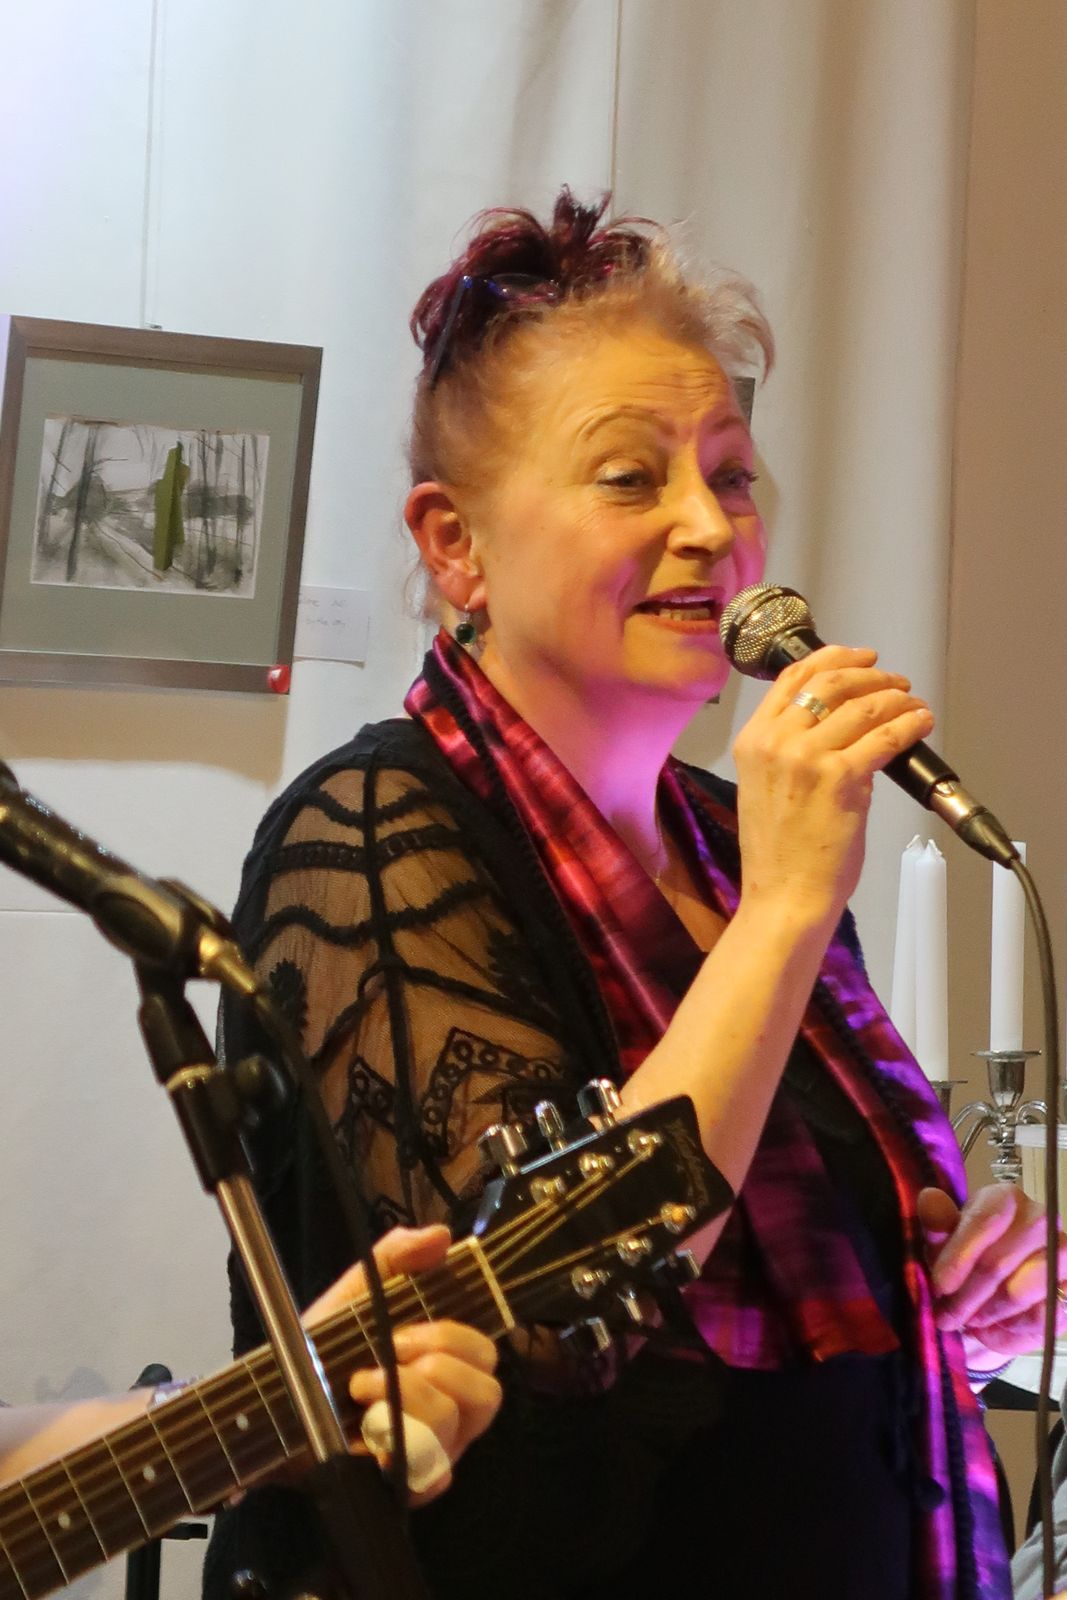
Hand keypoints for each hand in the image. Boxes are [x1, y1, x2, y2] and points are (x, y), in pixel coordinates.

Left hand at [307, 1225, 501, 1502]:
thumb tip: (441, 1236)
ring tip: (361, 1390)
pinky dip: (396, 1444)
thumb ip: (395, 1257)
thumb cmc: (319, 1350)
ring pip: (456, 1423)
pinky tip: (365, 1433)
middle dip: (435, 1364)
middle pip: (487, 1392)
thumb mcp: (355, 1294)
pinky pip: (430, 1470)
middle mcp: (450, 1411)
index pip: (486, 1354)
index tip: (402, 1331)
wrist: (273, 1402)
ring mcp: (433, 1452)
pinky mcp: (410, 1486)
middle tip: (385, 1357)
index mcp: (445, 1366)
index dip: (454, 1338)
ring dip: (406, 1397)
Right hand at [732, 645, 933, 925]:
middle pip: (831, 681)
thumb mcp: (766, 787)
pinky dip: (909, 724)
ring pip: (864, 705)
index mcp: (752, 741)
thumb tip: (840, 728)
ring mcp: (807, 757)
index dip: (832, 656)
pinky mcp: (842, 778)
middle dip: (871, 673)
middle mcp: (776, 741)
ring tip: (913, 703)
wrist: (783, 896)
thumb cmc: (778, 855)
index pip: (792, 677)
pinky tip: (920, 722)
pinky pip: (885, 737)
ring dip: (896, 698)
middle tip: (893, 680)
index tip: (859, 656)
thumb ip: (791, 751)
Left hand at [918, 1185, 1066, 1362]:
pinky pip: (1038, 1317)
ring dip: (985, 1314)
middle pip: (998, 1263)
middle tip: (945, 1316)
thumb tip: (930, 1200)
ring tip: (967, 1320)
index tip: (940, 1285)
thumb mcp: (941, 1244)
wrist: (990, 1297)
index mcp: (1005, 1198)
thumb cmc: (963, 1263)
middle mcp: (1040, 1219)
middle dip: (965, 1296)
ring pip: (1017, 1293)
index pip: (985, 1222)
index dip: (960, 1256)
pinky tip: (993, 1327)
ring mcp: (1062, 1253)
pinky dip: (1009, 1329)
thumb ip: (937, 1224)